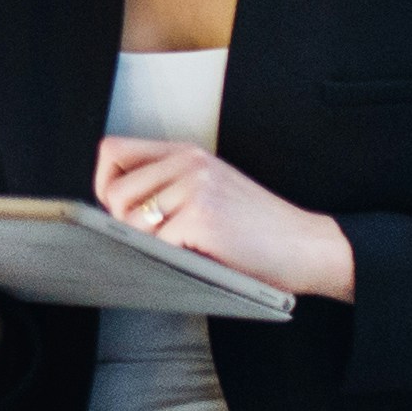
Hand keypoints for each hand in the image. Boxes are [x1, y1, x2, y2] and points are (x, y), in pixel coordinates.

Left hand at [92, 137, 358, 300]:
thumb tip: (111, 206)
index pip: (112, 151)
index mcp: (185, 153)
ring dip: (147, 244)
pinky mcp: (203, 218)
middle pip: (114, 191)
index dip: (104, 184)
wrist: (307, 245)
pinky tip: (198, 258)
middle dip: (121, 224)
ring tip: (180, 250)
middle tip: (153, 241)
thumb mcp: (210, 188)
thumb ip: (167, 185)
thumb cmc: (257, 228)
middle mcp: (188, 162)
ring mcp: (196, 188)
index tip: (120, 212)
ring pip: (131, 220)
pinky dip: (171, 259)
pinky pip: (158, 244)